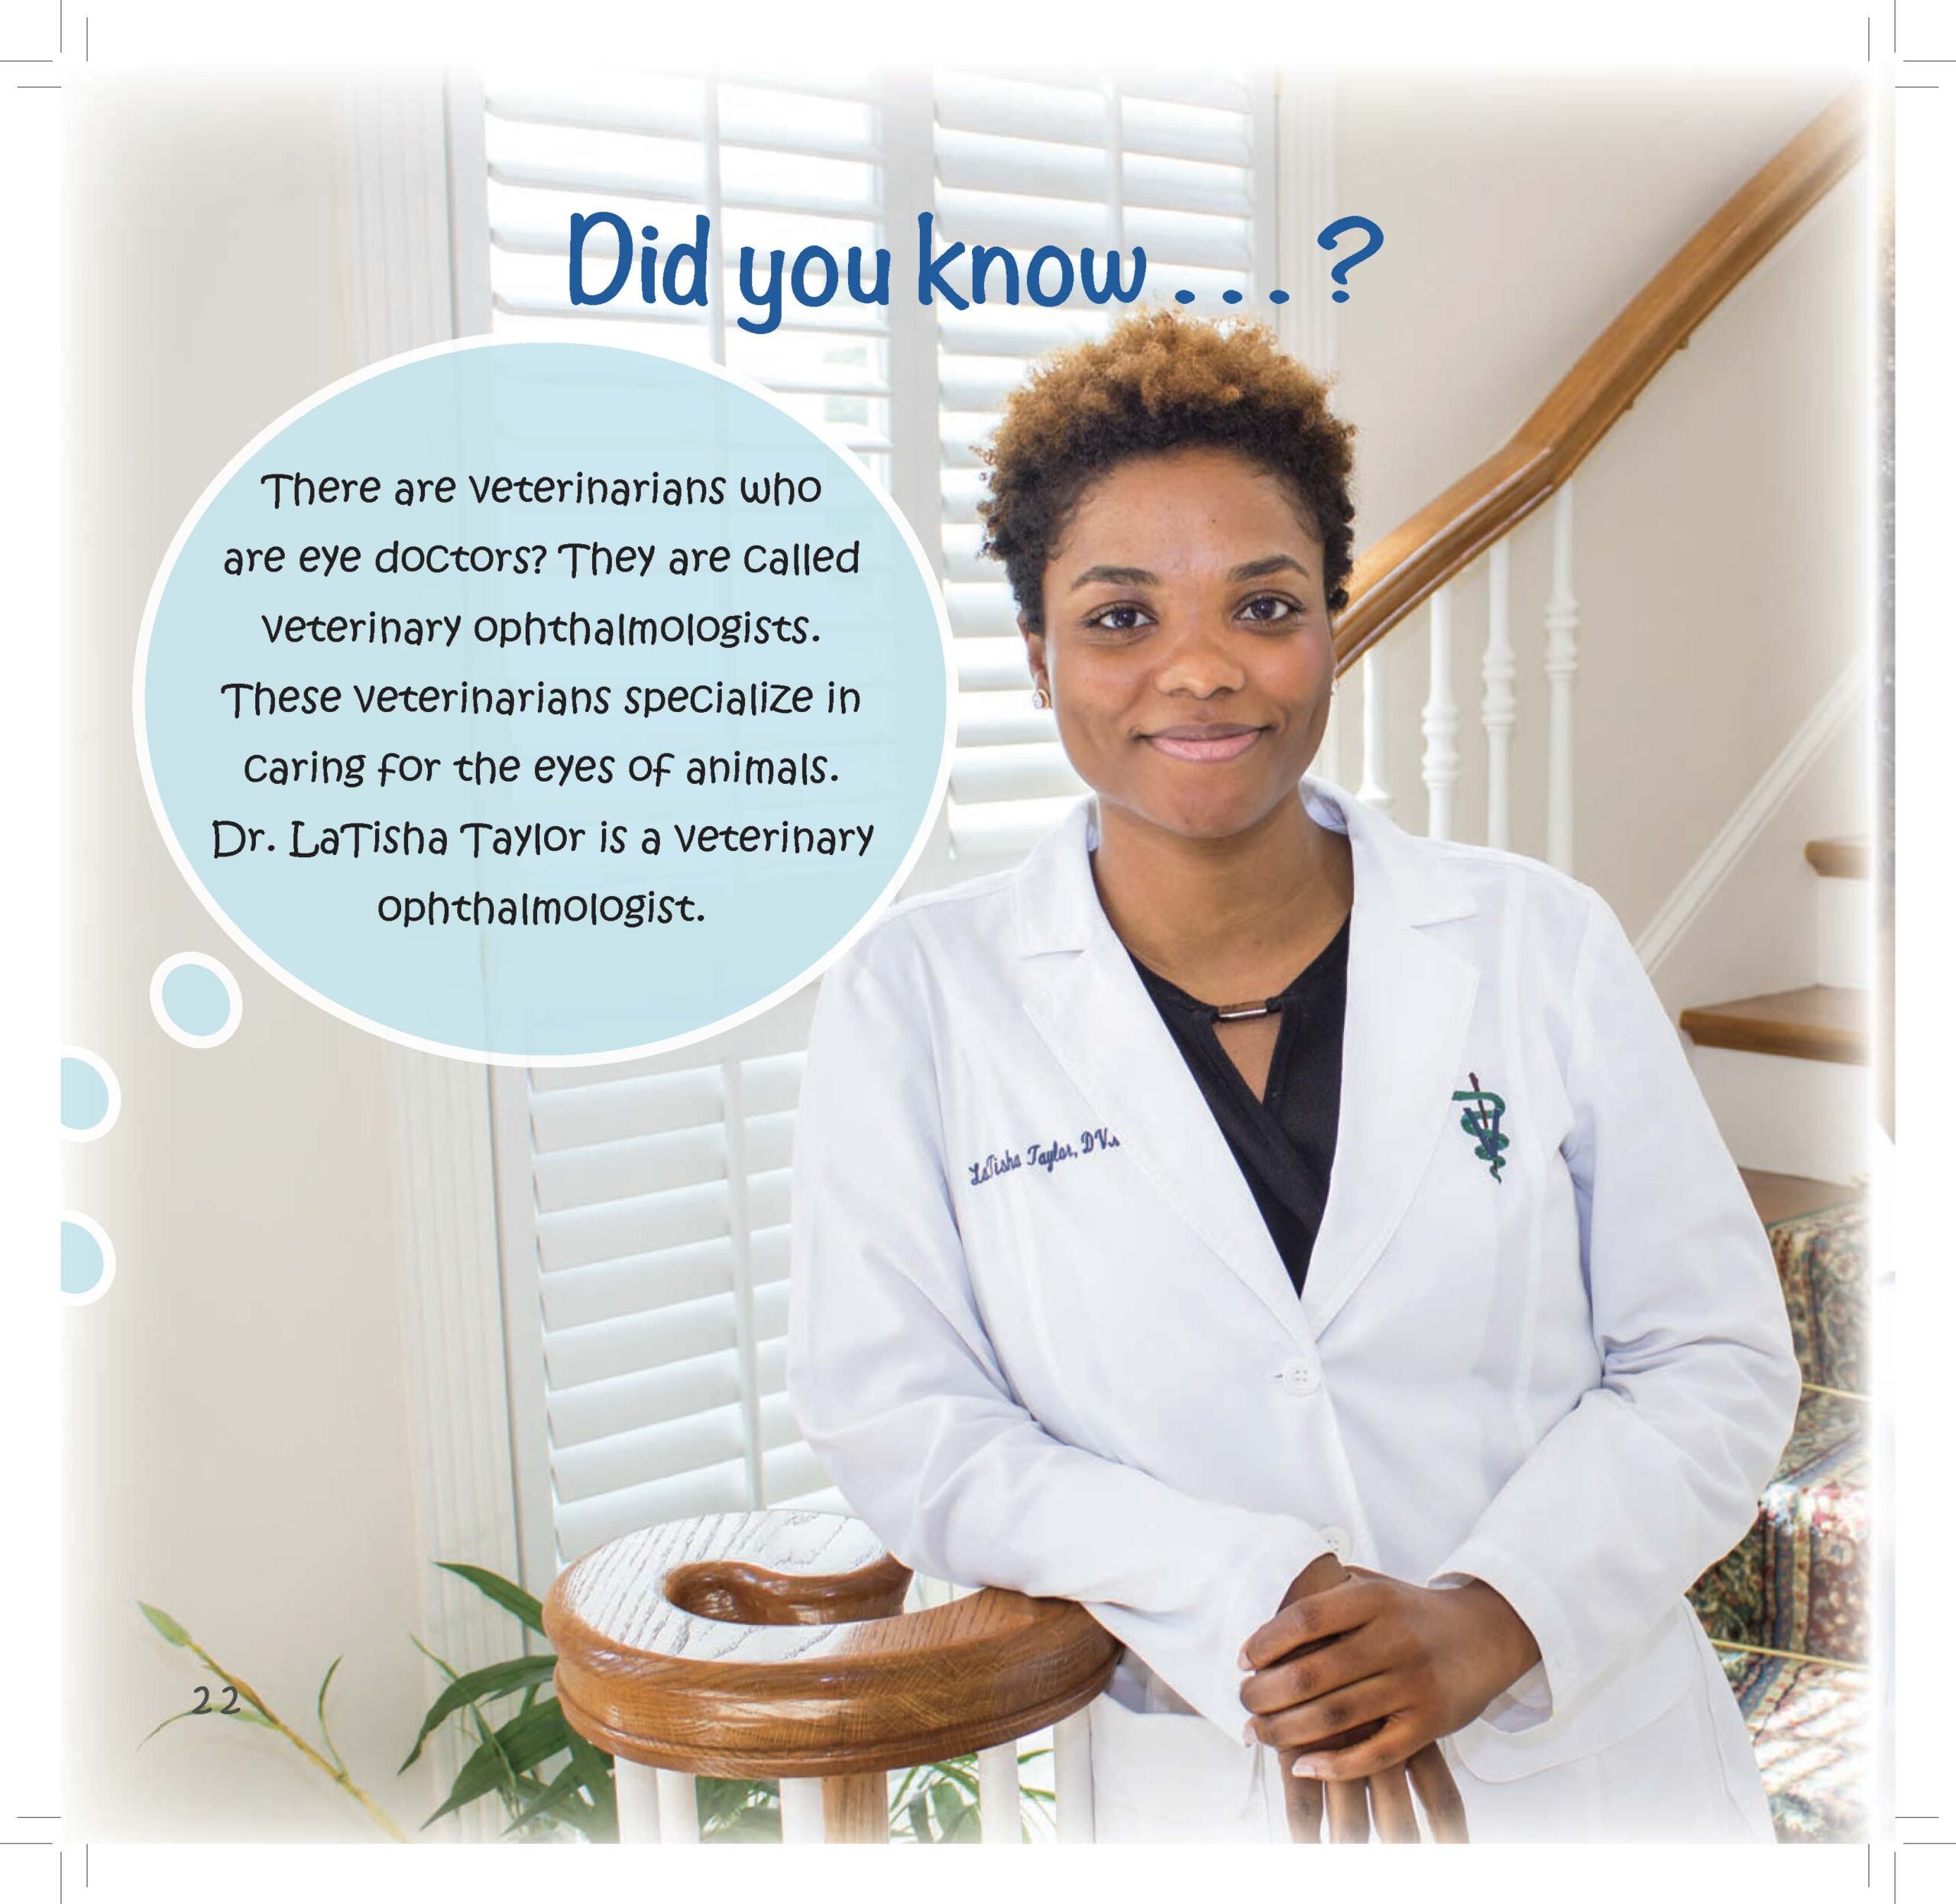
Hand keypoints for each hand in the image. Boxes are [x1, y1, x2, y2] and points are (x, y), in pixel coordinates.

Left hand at [1241, 1562, 1541, 1785]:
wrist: (1485, 1634)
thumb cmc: (1410, 1611)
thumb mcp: (1372, 1585)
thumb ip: (1325, 1591)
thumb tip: (1264, 1612)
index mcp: (1374, 1599)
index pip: (1305, 1619)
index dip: (1266, 1641)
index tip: (1242, 1659)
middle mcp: (1395, 1639)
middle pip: (1313, 1673)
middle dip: (1266, 1694)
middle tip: (1244, 1702)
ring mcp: (1414, 1683)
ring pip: (1337, 1716)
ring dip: (1287, 1731)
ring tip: (1259, 1734)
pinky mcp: (1430, 1723)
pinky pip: (1376, 1753)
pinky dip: (1335, 1765)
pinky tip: (1302, 1766)